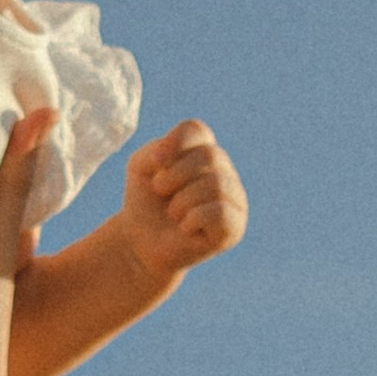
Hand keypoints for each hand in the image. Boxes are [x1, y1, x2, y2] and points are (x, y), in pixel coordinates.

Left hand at [118, 121, 247, 282]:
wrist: (142, 244)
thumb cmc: (145, 202)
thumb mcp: (141, 167)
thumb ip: (155, 151)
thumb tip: (169, 157)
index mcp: (204, 151)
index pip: (197, 131)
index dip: (175, 143)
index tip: (155, 163)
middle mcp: (225, 171)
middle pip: (209, 155)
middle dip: (175, 175)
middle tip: (160, 191)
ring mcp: (234, 199)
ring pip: (216, 184)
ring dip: (182, 200)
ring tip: (173, 212)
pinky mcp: (235, 227)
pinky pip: (221, 212)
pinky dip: (194, 218)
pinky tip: (185, 227)